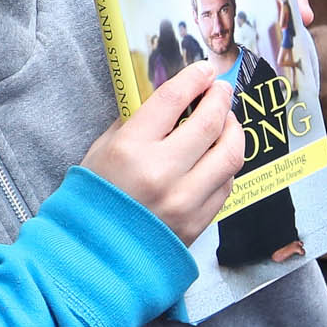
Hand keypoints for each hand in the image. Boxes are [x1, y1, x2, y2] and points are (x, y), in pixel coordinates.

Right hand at [82, 64, 246, 242]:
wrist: (93, 256)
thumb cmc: (93, 199)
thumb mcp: (101, 151)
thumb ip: (135, 124)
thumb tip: (171, 101)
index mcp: (130, 150)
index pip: (173, 99)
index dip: (194, 78)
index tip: (204, 70)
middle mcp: (161, 173)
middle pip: (209, 123)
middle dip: (220, 99)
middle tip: (220, 91)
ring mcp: (184, 201)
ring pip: (229, 155)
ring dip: (233, 131)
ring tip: (227, 123)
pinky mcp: (198, 222)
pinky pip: (226, 185)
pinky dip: (225, 166)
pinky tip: (217, 157)